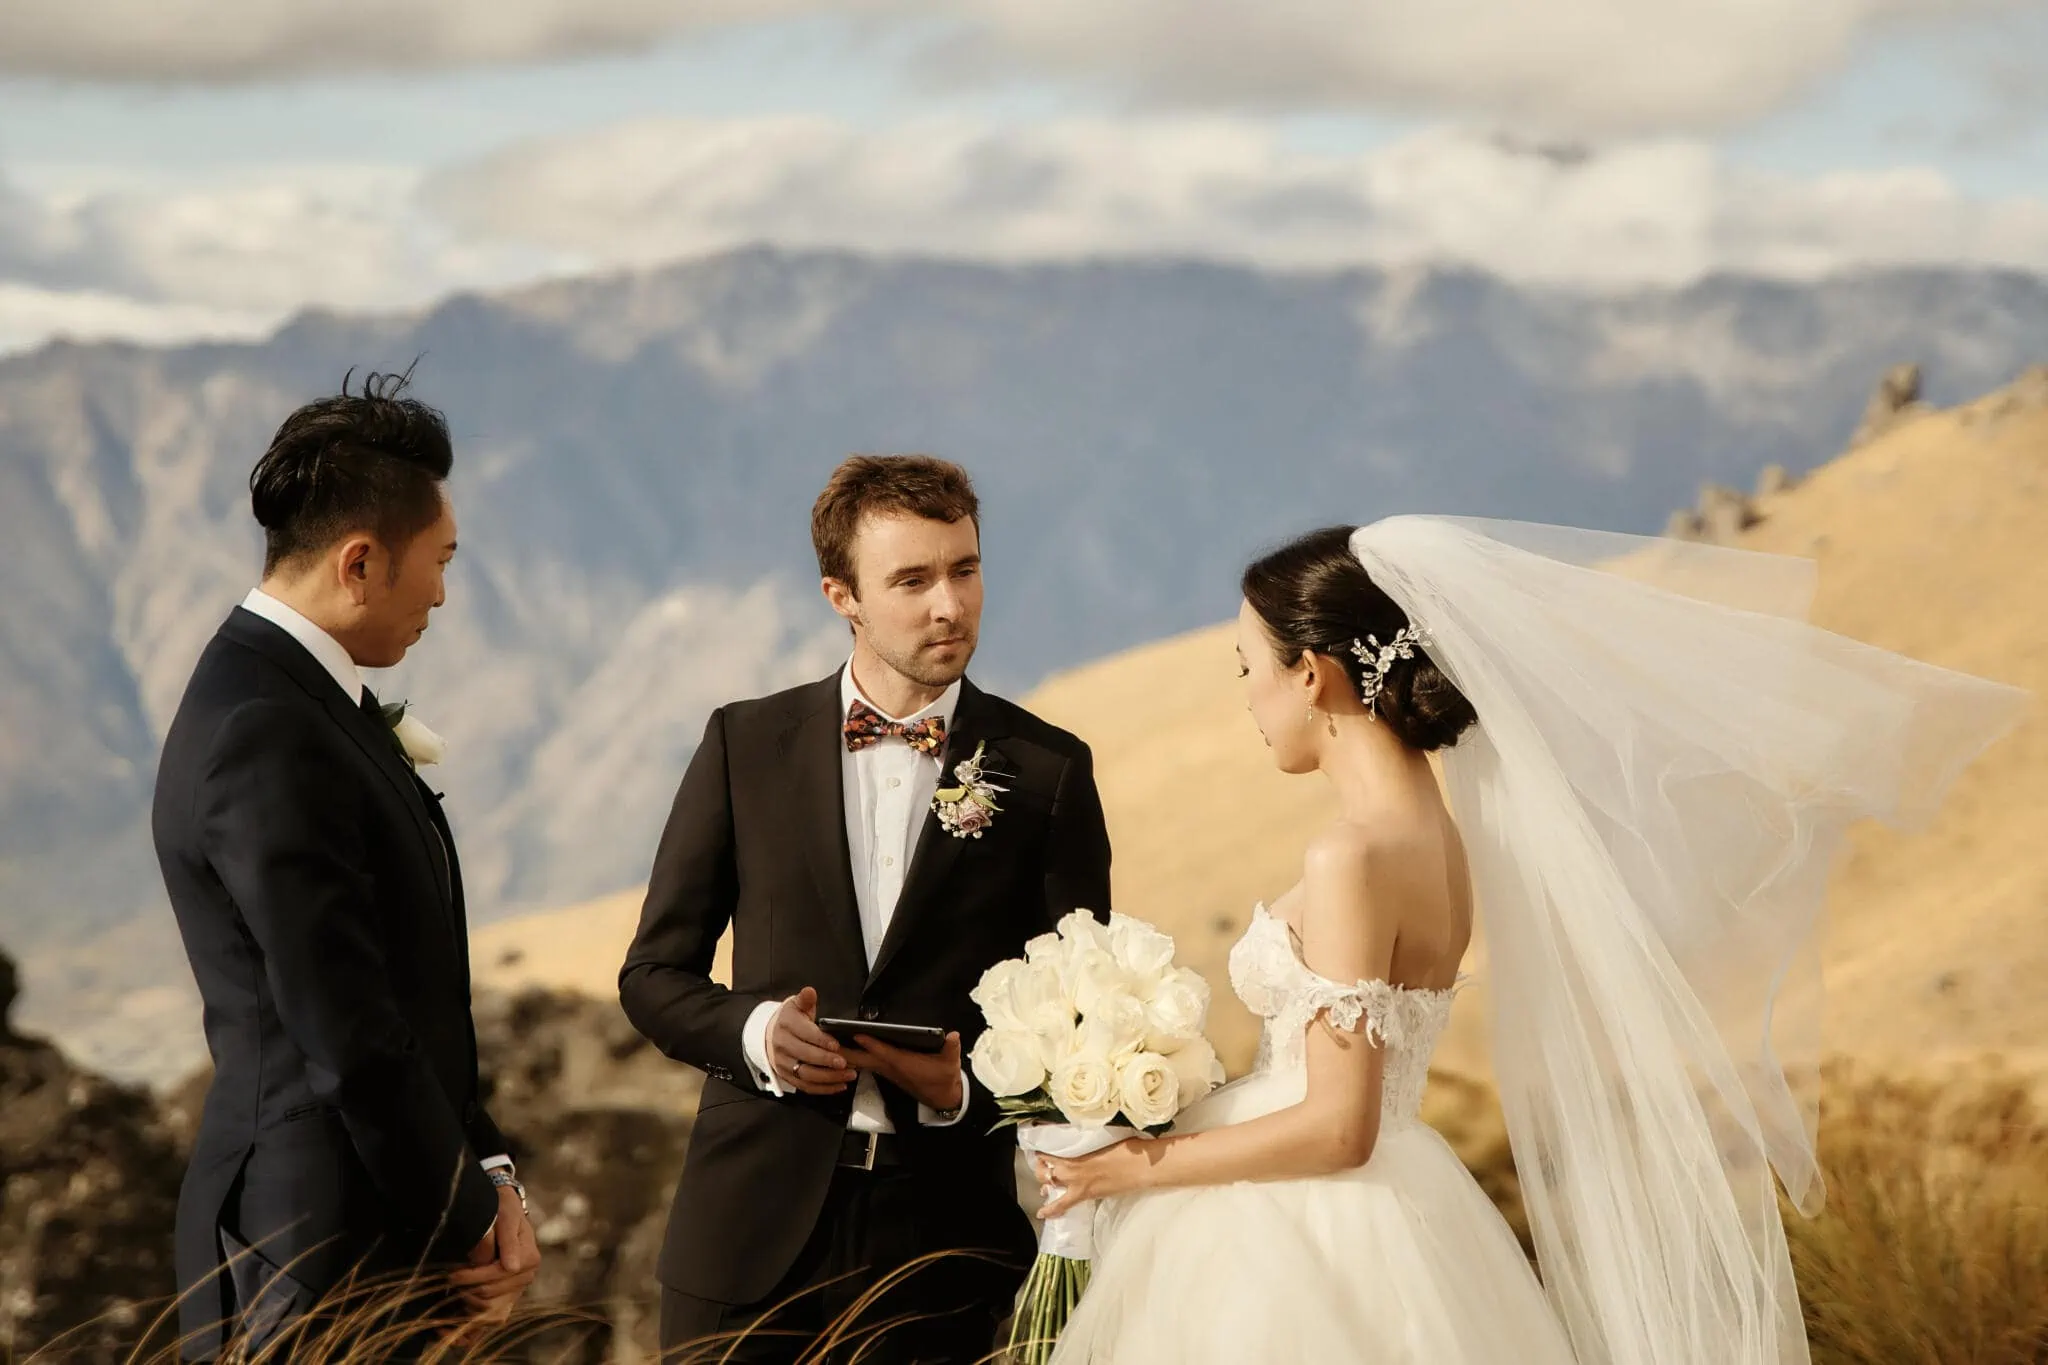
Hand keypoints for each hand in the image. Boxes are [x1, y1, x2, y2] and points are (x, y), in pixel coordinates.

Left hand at [447, 1187, 541, 1319]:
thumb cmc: (502, 1208)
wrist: (502, 1210)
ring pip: (489, 1315)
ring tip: (450, 1293)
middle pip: (490, 1296)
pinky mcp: (505, 1298)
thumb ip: (507, 1239)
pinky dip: (470, 1327)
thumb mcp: (506, 1215)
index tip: (451, 1271)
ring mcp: (515, 1290)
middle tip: (447, 1278)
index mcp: (529, 1259)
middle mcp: (525, 1277)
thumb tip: (513, 1267)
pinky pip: (489, 1321)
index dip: (472, 1276)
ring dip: (465, 1307)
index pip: (498, 1277)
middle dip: (465, 1289)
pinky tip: (448, 1327)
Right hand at [769, 987, 857, 1094]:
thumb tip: (810, 992)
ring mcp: (783, 1063)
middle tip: (845, 1063)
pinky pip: (805, 1086)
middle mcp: (782, 1045)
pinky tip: (839, 1086)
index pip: (805, 1034)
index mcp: (787, 1025)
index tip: (836, 1045)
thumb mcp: (796, 1005)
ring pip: (806, 1074)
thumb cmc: (790, 1019)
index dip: (821, 1040)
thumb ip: (805, 999)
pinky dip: (823, 1089)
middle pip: (806, 1056)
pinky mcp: (787, 1076)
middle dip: (827, 1061)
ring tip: (849, 1075)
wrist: (769, 1034)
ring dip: (829, 1077)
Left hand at [838, 1030, 963, 1112]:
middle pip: (863, 1059)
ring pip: (860, 1063)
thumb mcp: (950, 1064)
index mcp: (903, 1064)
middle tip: (826, 1040)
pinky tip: (841, 1052)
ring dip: (844, 1055)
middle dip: (845, 1051)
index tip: (856, 1033)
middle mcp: (890, 1067)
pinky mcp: (886, 1071)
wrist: (942, 1098)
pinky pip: (864, 1064)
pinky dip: (852, 1058)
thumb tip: (953, 1036)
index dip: (871, 1043)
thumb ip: (951, 1048)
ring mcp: (886, 1071)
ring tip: (826, 1044)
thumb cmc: (944, 1078)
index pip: (884, 1052)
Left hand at [1035, 1141, 1151, 1219]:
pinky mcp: (1086, 1194)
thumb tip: (1085, 1143)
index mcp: (1077, 1151)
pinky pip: (1063, 1204)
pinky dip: (1051, 1209)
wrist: (1139, 1166)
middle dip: (1042, 1170)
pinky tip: (1041, 1214)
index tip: (1040, 1153)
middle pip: (1047, 1170)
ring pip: (1051, 1184)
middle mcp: (1073, 1166)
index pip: (1051, 1153)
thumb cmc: (1127, 1149)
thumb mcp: (1104, 1141)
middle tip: (1043, 1169)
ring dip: (1046, 1185)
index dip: (1043, 1154)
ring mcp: (1078, 1182)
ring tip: (1044, 1189)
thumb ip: (1090, 1145)